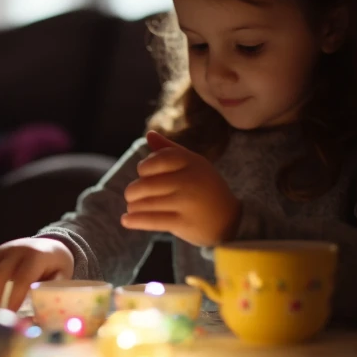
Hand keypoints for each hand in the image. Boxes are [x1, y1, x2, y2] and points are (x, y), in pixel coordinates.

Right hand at [0, 238, 73, 313]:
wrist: (49, 245)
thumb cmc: (55, 266)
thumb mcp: (62, 277)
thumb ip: (50, 293)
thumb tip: (40, 316)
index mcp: (36, 256)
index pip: (22, 277)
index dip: (15, 297)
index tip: (10, 315)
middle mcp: (16, 250)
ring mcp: (2, 251)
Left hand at [122, 131, 241, 245]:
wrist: (230, 220)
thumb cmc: (205, 188)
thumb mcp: (193, 164)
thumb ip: (169, 150)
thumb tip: (149, 134)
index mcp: (191, 161)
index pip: (156, 160)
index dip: (144, 167)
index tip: (143, 174)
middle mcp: (189, 179)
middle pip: (146, 183)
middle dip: (133, 190)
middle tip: (131, 195)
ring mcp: (186, 201)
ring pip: (146, 202)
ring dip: (134, 206)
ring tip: (132, 207)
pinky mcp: (183, 222)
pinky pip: (151, 220)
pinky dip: (135, 220)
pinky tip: (126, 220)